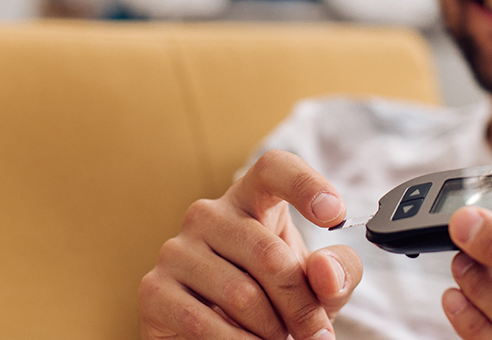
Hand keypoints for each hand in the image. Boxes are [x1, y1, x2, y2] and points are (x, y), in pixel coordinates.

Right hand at [139, 149, 363, 338]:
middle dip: (302, 307)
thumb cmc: (275, 300)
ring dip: (272, 331)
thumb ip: (337, 273)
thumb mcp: (317, 286)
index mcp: (251, 199)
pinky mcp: (154, 289)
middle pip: (271, 256)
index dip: (305, 185)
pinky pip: (205, 323)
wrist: (218, 338)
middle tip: (317, 334)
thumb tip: (326, 273)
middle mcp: (208, 215)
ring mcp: (176, 250)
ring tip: (276, 338)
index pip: (274, 169)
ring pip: (243, 296)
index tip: (335, 215)